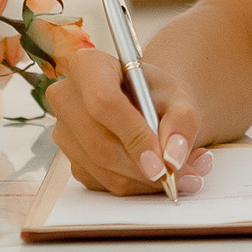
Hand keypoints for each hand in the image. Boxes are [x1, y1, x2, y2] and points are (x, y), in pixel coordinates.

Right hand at [48, 44, 212, 195]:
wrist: (146, 103)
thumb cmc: (158, 94)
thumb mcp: (180, 96)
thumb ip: (183, 121)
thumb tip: (172, 158)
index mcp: (88, 66)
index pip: (104, 103)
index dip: (134, 136)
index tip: (162, 164)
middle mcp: (66, 98)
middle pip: (101, 144)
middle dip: (145, 168)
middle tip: (187, 176)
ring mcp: (64, 132)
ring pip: (103, 169)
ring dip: (146, 181)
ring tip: (186, 174)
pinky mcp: (71, 159)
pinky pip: (103, 182)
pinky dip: (137, 185)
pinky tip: (163, 174)